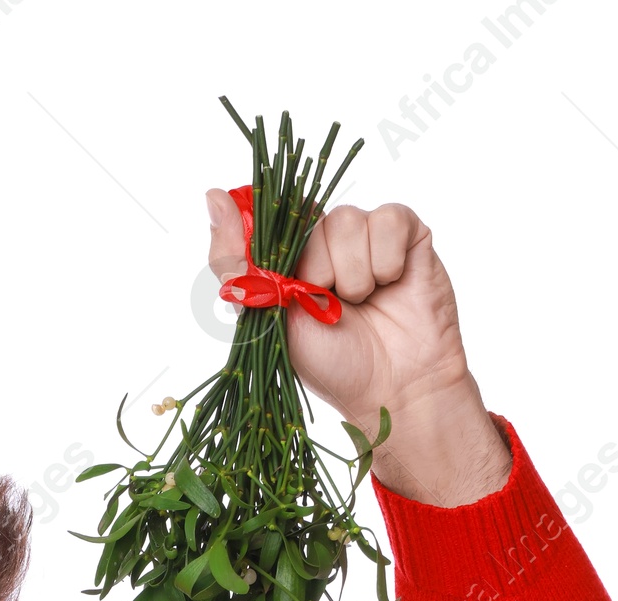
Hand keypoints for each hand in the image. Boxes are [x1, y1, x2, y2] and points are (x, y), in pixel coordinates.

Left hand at [205, 189, 510, 507]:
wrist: (390, 389)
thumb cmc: (332, 363)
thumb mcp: (266, 318)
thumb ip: (233, 261)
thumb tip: (212, 194)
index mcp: (290, 258)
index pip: (271, 219)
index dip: (274, 245)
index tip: (282, 281)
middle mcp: (327, 240)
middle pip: (306, 220)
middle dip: (315, 275)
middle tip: (331, 309)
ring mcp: (366, 233)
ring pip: (345, 221)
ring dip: (352, 276)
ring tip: (363, 303)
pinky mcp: (405, 232)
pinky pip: (387, 221)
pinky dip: (385, 263)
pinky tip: (390, 286)